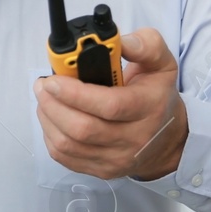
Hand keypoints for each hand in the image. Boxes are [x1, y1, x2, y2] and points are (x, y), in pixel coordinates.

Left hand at [33, 27, 188, 180]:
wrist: (167, 140)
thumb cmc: (157, 96)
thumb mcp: (161, 63)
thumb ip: (144, 45)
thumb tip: (118, 41)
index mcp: (148, 108)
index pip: (110, 106)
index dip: (76, 93)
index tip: (54, 79)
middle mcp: (134, 138)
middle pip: (83, 129)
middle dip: (54, 105)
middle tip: (43, 85)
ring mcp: (116, 159)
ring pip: (68, 145)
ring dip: (48, 118)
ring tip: (45, 98)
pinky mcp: (101, 170)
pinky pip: (65, 157)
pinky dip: (50, 135)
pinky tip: (52, 117)